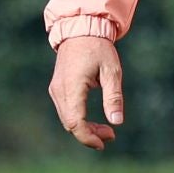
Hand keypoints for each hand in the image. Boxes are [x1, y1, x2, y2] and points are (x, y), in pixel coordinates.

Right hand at [49, 34, 123, 150]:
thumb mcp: (112, 71)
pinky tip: (94, 121)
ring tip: (106, 130)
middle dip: (90, 135)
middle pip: (70, 124)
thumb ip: (114, 96)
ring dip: (85, 129)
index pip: (75, 122)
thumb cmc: (98, 48)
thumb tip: (117, 122)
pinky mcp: (57, 89)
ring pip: (67, 120)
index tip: (105, 142)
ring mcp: (56, 90)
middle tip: (111, 135)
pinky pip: (66, 112)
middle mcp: (59, 90)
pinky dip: (79, 120)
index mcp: (72, 87)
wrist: (81, 30)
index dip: (88, 137)